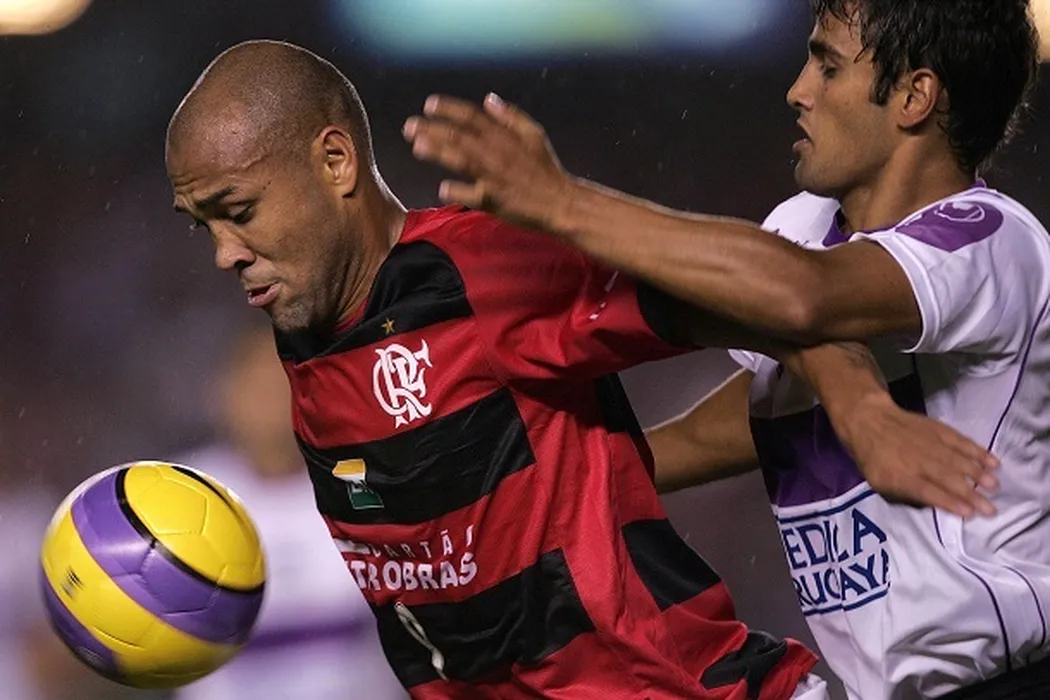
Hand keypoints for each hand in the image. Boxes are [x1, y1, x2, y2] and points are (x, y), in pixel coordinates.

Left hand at [402, 93, 574, 231]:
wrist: (560, 203)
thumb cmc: (545, 170)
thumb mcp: (534, 135)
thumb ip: (510, 116)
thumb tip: (488, 100)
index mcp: (505, 136)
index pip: (472, 117)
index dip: (449, 109)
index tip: (429, 105)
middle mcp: (497, 153)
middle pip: (460, 136)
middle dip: (433, 128)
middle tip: (409, 126)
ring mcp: (494, 177)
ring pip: (461, 159)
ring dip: (438, 151)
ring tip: (417, 146)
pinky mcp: (494, 201)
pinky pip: (471, 195)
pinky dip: (456, 190)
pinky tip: (441, 188)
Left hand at [839, 393, 999, 517]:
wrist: (871, 421)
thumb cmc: (874, 458)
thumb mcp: (879, 483)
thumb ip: (905, 495)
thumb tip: (932, 505)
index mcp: (903, 477)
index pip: (930, 492)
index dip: (951, 502)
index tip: (971, 513)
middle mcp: (920, 461)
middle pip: (949, 479)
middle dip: (972, 495)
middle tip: (991, 508)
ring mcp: (931, 444)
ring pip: (958, 460)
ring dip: (978, 474)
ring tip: (994, 486)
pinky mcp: (939, 430)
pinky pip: (962, 442)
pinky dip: (978, 452)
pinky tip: (993, 461)